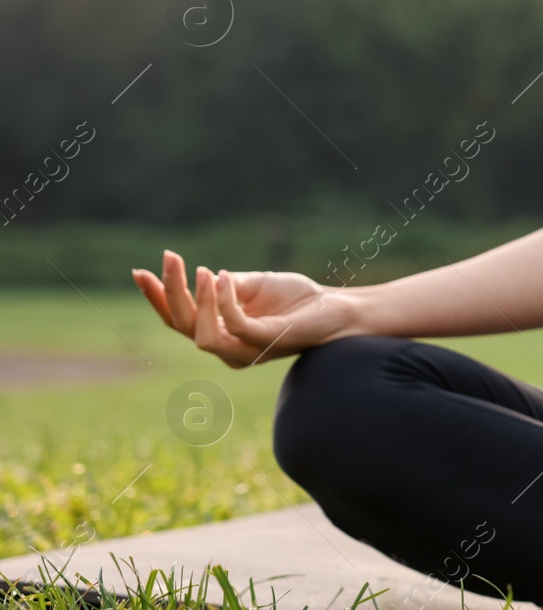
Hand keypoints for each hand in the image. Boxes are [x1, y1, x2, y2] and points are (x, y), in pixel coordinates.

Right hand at [132, 250, 360, 366]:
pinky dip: (224, 301)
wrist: (336, 308)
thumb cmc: (296, 298)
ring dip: (195, 300)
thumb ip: (224, 285)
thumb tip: (200, 277)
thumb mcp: (252, 285)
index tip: (139, 272)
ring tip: (200, 270)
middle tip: (168, 259)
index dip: (157, 298)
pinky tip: (224, 277)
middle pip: (182, 326)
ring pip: (201, 334)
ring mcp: (246, 350)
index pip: (178, 319)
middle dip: (169, 293)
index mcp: (221, 332)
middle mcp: (228, 347)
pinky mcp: (266, 343)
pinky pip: (234, 326)